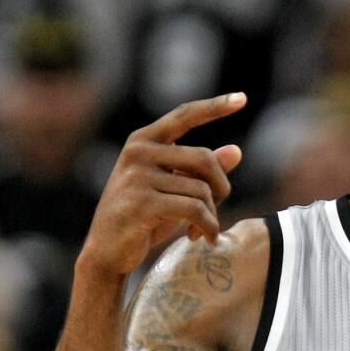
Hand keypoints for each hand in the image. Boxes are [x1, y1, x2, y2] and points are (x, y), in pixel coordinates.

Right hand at [80, 93, 246, 276]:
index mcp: (143, 141)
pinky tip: (204, 239)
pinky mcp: (141, 203)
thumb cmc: (144, 218)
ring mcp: (137, 176)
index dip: (214, 107)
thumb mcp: (174, 191)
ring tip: (204, 231)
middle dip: (220, 188)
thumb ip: (201, 171)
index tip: (242, 98)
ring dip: (212, 215)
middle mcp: (138, 152)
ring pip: (201, 189)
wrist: (107, 252)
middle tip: (216, 211)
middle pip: (205, 159)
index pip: (184, 116)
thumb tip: (236, 151)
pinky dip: (208, 226)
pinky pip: (194, 209)